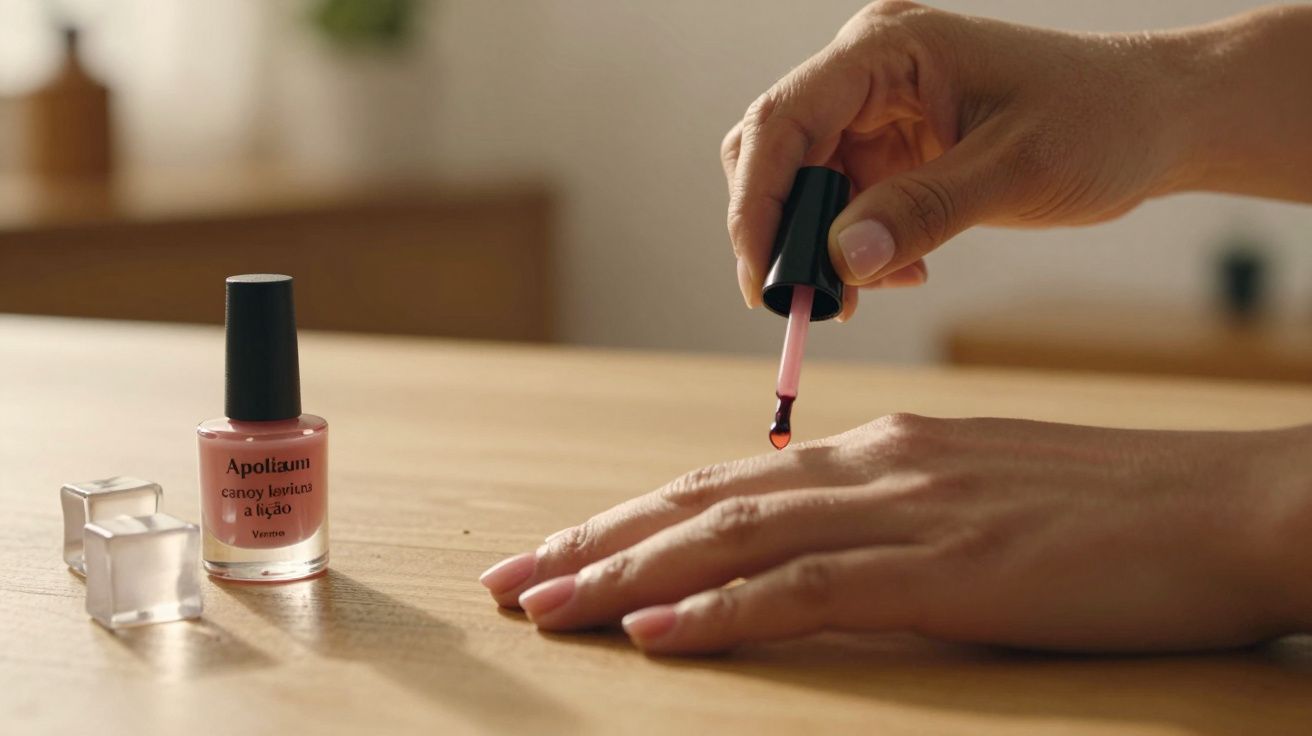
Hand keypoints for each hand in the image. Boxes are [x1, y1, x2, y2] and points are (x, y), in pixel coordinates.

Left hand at [479, 415, 1311, 653]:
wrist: (1227, 504)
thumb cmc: (1112, 511)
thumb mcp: (979, 496)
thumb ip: (890, 511)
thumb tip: (810, 542)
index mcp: (881, 451)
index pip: (725, 481)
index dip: (634, 517)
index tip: (563, 549)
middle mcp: (875, 468)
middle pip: (702, 502)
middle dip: (597, 543)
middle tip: (512, 577)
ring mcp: (908, 513)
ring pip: (734, 537)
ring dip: (629, 574)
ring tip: (547, 605)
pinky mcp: (948, 571)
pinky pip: (811, 588)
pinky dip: (724, 608)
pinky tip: (658, 630)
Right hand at [724, 1, 1273, 319]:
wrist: (1153, 120)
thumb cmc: (1099, 123)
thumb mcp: (1014, 169)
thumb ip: (921, 210)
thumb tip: (837, 260)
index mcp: (886, 49)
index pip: (782, 121)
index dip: (757, 205)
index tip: (762, 284)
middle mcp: (866, 70)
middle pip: (773, 151)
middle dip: (782, 232)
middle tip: (808, 304)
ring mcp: (875, 109)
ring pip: (800, 185)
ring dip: (818, 247)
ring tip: (870, 292)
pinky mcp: (890, 146)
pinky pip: (838, 202)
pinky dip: (851, 247)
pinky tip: (902, 270)